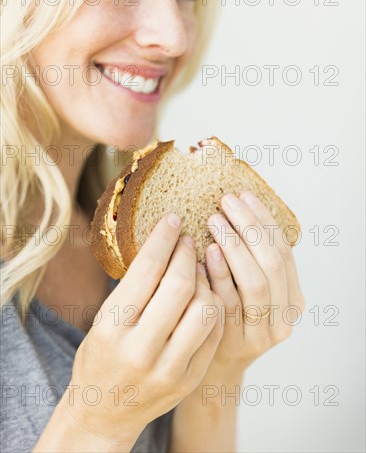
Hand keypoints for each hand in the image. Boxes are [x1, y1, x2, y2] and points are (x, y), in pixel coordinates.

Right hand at [68, 214, 223, 443]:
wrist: (106, 411)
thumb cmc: (101, 356)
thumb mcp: (104, 319)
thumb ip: (133, 286)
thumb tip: (165, 241)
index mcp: (113, 328)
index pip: (146, 270)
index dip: (163, 238)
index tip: (173, 218)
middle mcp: (141, 350)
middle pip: (180, 286)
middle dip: (188, 254)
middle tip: (188, 240)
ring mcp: (169, 369)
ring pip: (205, 309)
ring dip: (205, 280)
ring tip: (197, 268)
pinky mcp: (189, 379)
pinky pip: (214, 333)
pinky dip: (214, 306)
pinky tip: (206, 293)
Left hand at [203, 191, 304, 374]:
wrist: (211, 364)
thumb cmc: (228, 315)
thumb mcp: (246, 290)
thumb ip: (249, 260)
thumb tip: (235, 205)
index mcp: (293, 299)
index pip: (284, 251)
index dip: (264, 221)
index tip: (245, 195)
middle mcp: (283, 317)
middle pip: (271, 264)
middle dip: (250, 227)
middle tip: (226, 201)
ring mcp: (260, 333)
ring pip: (254, 283)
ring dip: (234, 246)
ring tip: (214, 220)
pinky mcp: (234, 343)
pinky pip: (227, 302)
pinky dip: (217, 274)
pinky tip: (205, 253)